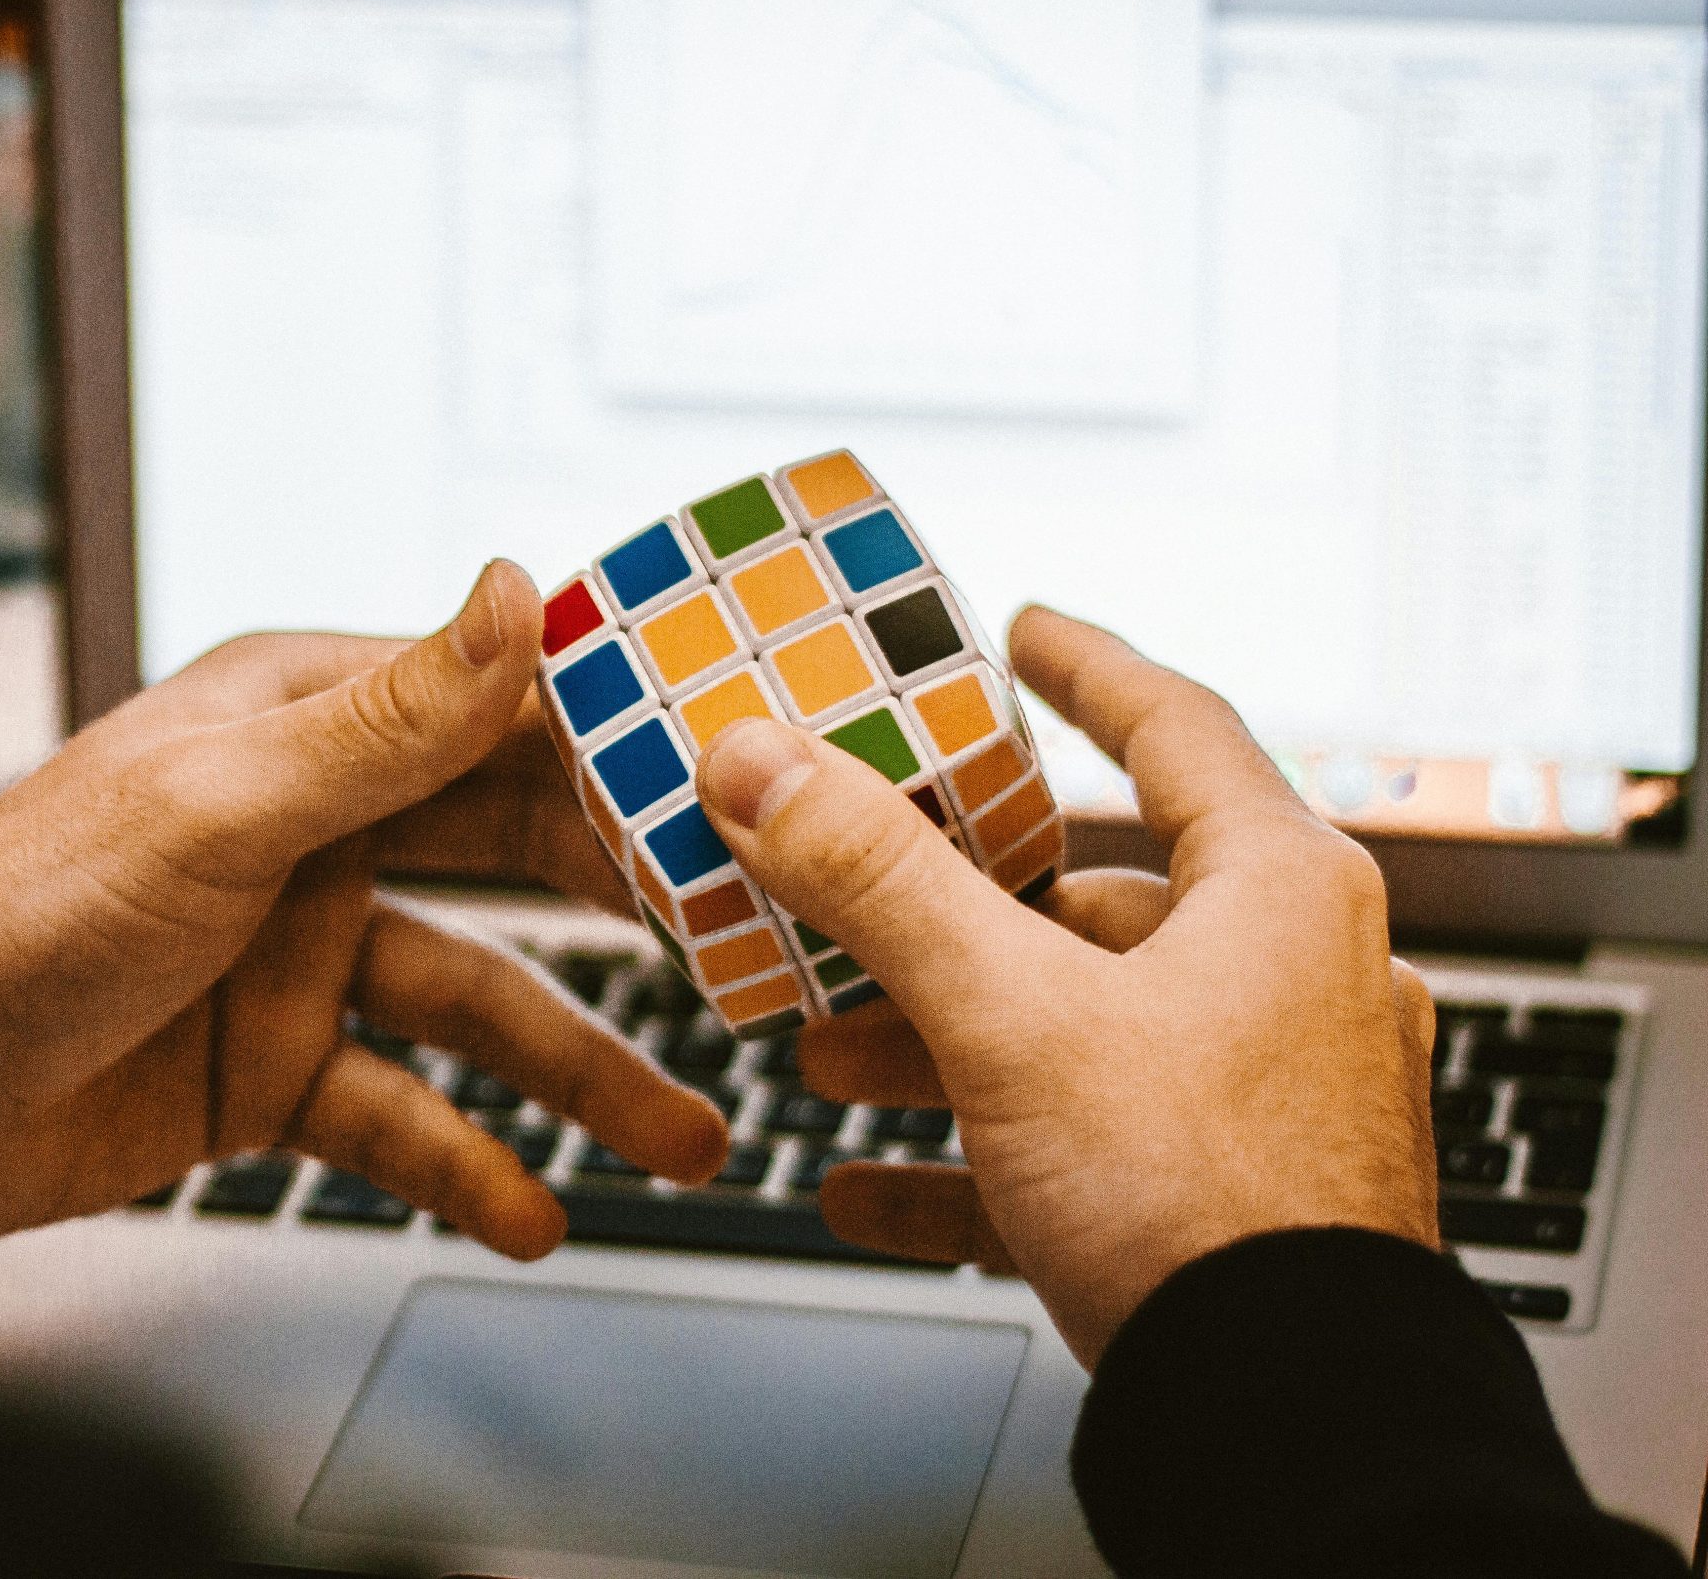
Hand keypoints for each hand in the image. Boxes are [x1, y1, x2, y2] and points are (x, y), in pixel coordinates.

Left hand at [0, 563, 727, 1257]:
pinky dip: (466, 1164)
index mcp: (304, 724)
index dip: (621, 747)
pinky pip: (399, 1115)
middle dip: (631, 917)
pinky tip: (532, 1212)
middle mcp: (318, 828)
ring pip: (478, 1006)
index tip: (742, 781)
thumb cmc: (24, 906)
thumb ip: (387, 721)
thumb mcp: (224, 806)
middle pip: (515, 862)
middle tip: (748, 958)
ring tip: (680, 1136)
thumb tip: (517, 591)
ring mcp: (302, 954)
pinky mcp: (275, 1068)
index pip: (499, 715)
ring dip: (579, 1075)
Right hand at [693, 606, 1437, 1365]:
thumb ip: (877, 880)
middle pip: (1094, 901)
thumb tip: (762, 760)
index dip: (1085, 668)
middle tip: (853, 904)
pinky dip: (981, 1158)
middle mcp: (1293, 981)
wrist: (1292, 1423)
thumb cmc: (1208, 1205)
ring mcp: (1270, 1099)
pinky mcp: (1233, 1203)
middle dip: (948, 916)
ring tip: (832, 1064)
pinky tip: (876, 1192)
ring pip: (1077, 1031)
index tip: (1025, 633)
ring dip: (943, 1042)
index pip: (1176, 727)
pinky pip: (1085, 1152)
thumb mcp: (1011, 1014)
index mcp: (1280, 893)